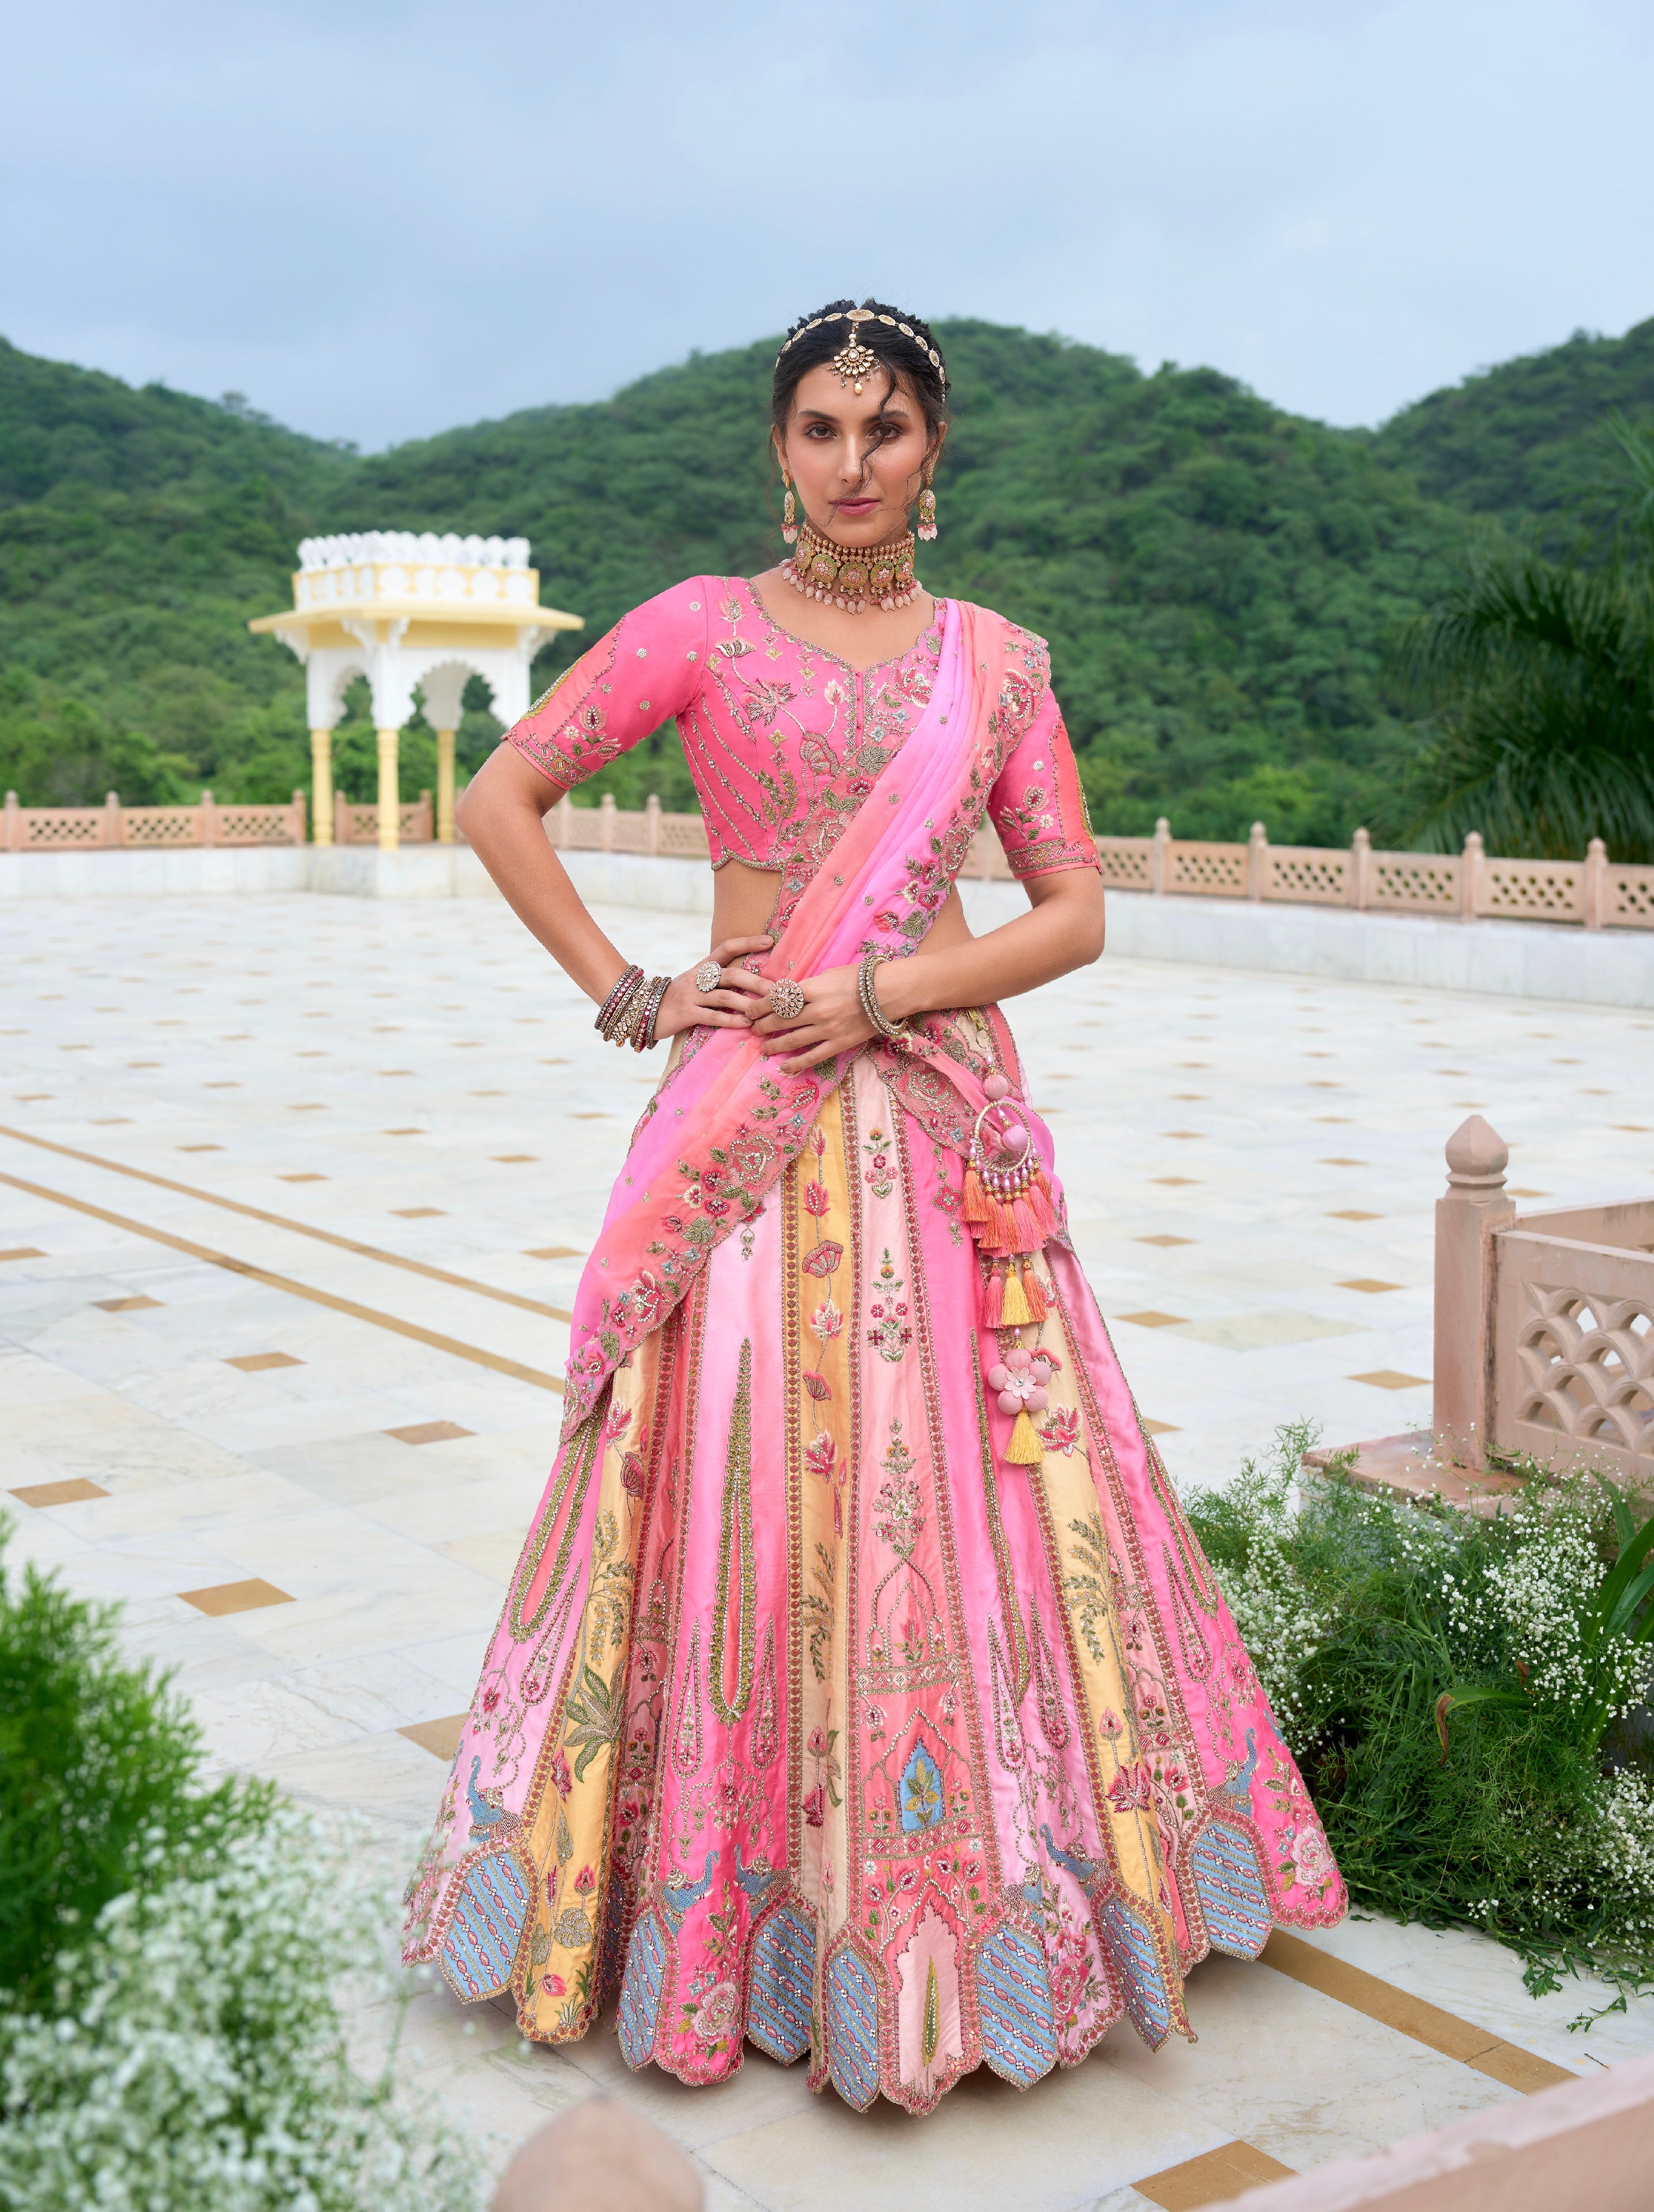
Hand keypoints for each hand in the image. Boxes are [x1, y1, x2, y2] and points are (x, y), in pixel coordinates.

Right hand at [653, 936, 774, 1039]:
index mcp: (702, 967)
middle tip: (777, 990)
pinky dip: (731, 1020)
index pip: (726, 947)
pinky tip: (746, 1024)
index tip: (769, 940)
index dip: (747, 942)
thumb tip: (750, 979)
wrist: (642, 1009)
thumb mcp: (695, 981)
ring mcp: (691, 995)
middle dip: (756, 982)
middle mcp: (697, 978)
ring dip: (747, 1004)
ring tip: (764, 1010)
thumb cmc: (677, 997)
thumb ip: (717, 978)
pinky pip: (712, 1017)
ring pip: (724, 997)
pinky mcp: (686, 1014)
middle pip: (731, 974)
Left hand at [751, 961, 875, 1073]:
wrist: (889, 992)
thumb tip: (789, 995)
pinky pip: (812, 1057)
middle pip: (781, 1020)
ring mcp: (827, 1029)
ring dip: (774, 1044)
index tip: (751, 1010)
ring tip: (764, 1047)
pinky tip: (783, 1067)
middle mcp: (816, 1010)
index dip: (760, 1006)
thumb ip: (808, 986)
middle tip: (754, 1029)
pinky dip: (795, 1064)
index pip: (778, 999)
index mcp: (812, 988)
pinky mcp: (838, 1043)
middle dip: (763, 1025)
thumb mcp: (829, 974)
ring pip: (792, 1040)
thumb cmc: (861, 977)